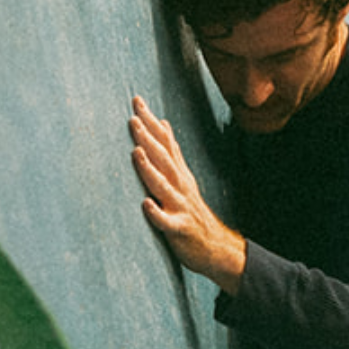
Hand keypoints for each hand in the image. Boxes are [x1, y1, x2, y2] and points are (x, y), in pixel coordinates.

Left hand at [129, 96, 246, 292]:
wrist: (215, 247)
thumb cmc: (191, 211)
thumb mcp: (183, 178)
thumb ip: (172, 153)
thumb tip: (163, 123)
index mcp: (179, 173)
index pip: (165, 141)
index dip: (152, 122)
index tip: (137, 101)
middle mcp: (181, 186)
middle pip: (164, 158)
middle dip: (148, 138)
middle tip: (133, 119)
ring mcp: (180, 206)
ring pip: (164, 185)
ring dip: (149, 169)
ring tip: (136, 153)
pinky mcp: (179, 229)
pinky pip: (166, 221)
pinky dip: (157, 213)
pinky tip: (145, 204)